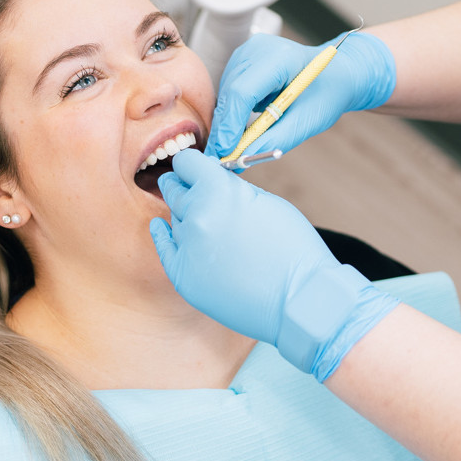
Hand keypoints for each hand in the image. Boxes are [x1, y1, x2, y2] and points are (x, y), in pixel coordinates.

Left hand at [150, 148, 395, 379]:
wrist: (298, 299)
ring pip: (174, 218)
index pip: (186, 162)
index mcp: (218, 190)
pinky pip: (164, 247)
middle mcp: (197, 216)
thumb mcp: (267, 201)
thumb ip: (233, 189)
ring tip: (208, 223)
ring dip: (186, 215)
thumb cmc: (293, 248)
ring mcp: (187, 248)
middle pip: (173, 189)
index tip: (196, 169)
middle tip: (191, 188)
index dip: (193, 164)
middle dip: (184, 186)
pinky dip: (164, 235)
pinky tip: (162, 227)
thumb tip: (213, 182)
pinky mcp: (183, 276)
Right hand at [204, 32, 395, 159]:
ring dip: (227, 121)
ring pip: (224, 93)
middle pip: (229, 92)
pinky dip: (231, 112)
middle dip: (224, 128)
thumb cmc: (326, 94)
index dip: (230, 124)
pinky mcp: (241, 60)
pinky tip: (241, 127)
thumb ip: (274, 140)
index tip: (224, 152)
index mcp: (280, 58)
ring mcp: (247, 51)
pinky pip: (227, 90)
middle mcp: (257, 49)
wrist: (336, 73)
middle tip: (222, 159)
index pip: (243, 92)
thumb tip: (241, 161)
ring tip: (234, 146)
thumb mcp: (307, 121)